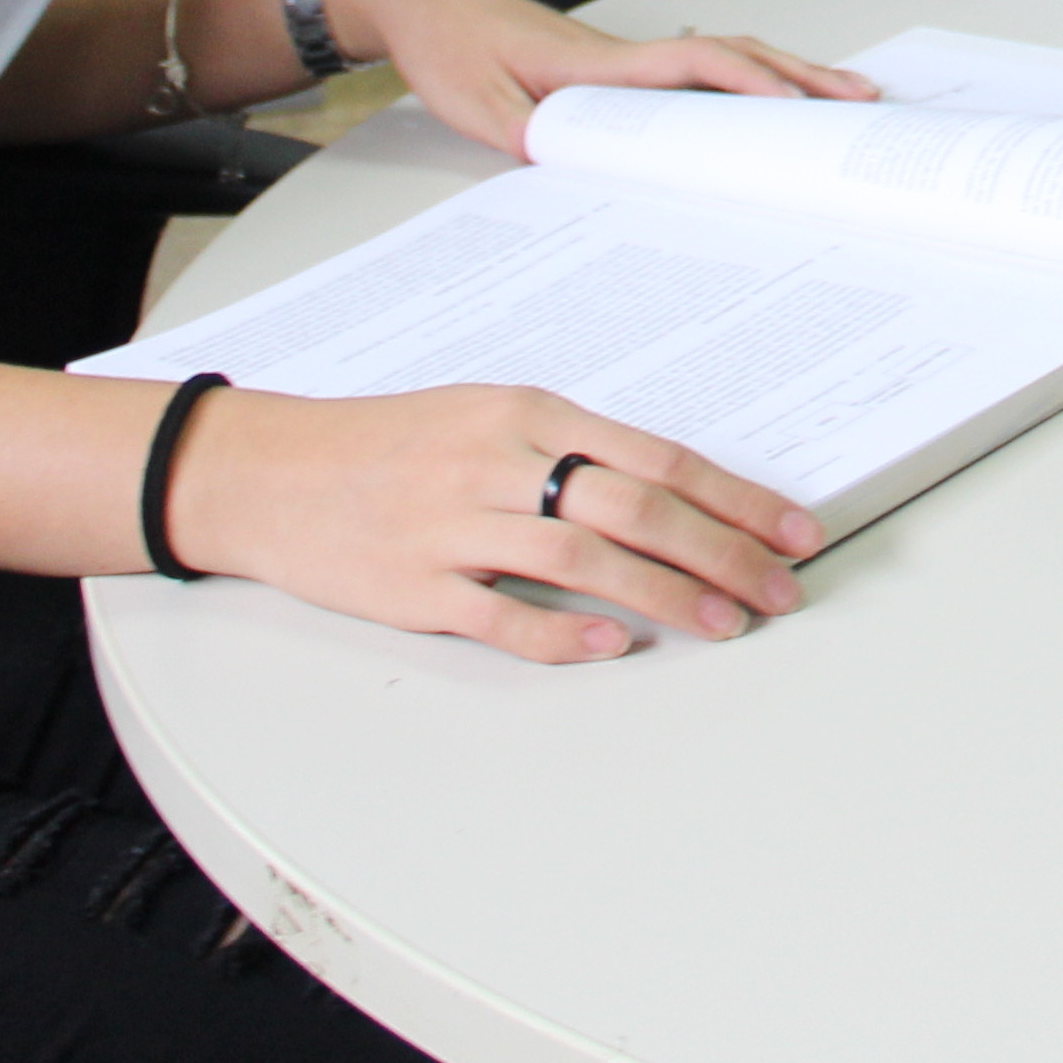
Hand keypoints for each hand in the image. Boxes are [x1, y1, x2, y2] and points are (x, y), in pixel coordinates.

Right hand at [166, 382, 819, 662]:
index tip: (794, 531)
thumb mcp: (486, 417)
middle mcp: (500, 463)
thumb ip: (571, 451)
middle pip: (638, 508)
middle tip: (780, 589)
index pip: (659, 458)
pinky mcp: (415, 587)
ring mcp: (456, 526)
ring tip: (724, 624)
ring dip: (666, 596)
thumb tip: (672, 493)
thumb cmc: (389, 443)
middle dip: (724, 552)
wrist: (268, 471)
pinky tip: (616, 648)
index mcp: (528, 414)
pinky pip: (503, 616)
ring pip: (586, 559)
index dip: (736, 499)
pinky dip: (565, 634)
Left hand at [326, 0, 873, 161]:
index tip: (798, 108)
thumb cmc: (448, 47)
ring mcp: (624, 54)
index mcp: (600, 63)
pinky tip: (764, 96)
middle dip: (800, 75)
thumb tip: (584, 161)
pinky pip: (696, 66)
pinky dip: (744, 76)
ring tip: (838, 96)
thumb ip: (527, 134)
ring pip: (723, 55)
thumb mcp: (473, 104)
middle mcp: (624, 52)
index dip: (751, 82)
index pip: (696, 63)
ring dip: (783, 72)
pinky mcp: (615, 63)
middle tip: (860, 100)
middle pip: (734, 53)